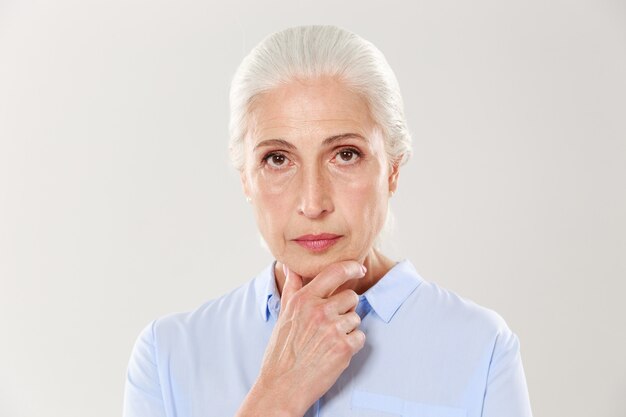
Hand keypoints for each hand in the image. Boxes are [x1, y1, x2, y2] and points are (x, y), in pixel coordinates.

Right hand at [236, 261, 366, 416]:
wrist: (282, 387)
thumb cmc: (281, 352)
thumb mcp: (283, 316)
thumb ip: (292, 289)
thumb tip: (290, 267)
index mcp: (303, 300)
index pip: (334, 272)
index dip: (351, 268)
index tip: (359, 269)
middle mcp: (319, 310)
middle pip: (351, 297)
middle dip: (346, 309)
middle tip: (329, 325)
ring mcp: (333, 328)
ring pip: (356, 318)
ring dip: (347, 329)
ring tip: (327, 342)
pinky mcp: (344, 347)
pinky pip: (360, 337)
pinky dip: (352, 345)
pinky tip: (334, 352)